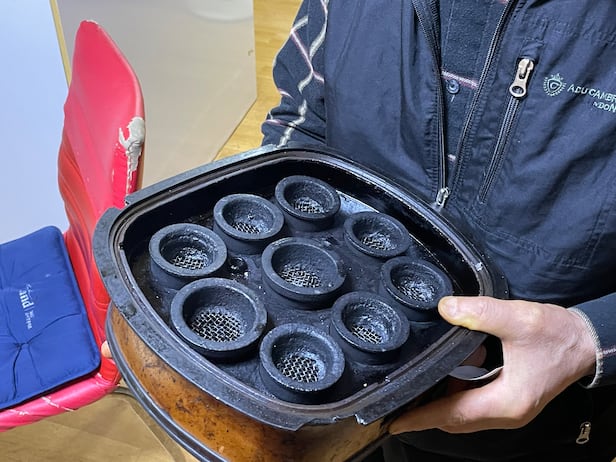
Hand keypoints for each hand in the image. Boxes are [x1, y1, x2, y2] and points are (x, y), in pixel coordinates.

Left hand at [389, 296, 596, 434]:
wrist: (586, 341)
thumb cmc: (557, 335)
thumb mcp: (518, 319)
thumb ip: (480, 312)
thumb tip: (445, 308)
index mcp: (505, 402)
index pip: (454, 415)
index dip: (421, 418)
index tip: (394, 422)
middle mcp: (505, 414)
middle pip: (455, 419)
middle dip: (425, 410)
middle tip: (397, 396)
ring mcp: (508, 409)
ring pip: (464, 412)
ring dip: (442, 397)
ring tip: (421, 376)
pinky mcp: (510, 400)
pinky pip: (475, 403)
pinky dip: (458, 390)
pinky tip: (454, 366)